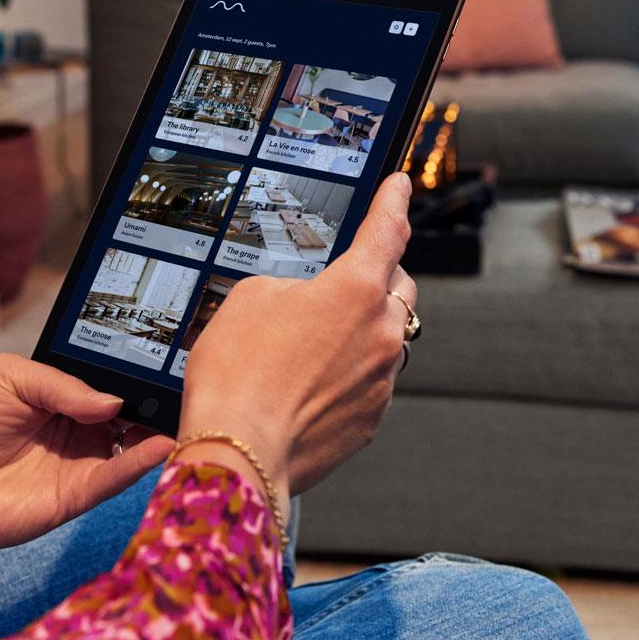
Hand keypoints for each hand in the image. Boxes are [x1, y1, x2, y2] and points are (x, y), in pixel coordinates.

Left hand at [0, 356, 172, 566]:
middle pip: (132, 414)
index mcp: (67, 396)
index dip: (138, 375)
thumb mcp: (8, 377)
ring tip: (185, 414)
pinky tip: (159, 446)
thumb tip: (113, 400)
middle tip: (185, 389)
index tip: (167, 364)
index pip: (113, 383)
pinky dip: (140, 464)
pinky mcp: (76, 496)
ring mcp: (81, 463)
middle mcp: (81, 429)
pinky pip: (114, 478)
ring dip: (159, 432)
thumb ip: (61, 382)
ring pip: (132, 446)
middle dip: (157, 402)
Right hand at [176, 171, 416, 503]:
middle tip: (342, 280)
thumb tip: (306, 301)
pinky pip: (371, 382)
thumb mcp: (250, 298)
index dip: (394, 201)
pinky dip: (349, 375)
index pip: (387, 229)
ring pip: (385, 338)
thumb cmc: (237, 375)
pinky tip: (308, 384)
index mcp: (354, 288)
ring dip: (360, 332)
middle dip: (378, 276)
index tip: (401, 186)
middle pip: (397, 287)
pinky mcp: (371, 419)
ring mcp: (381, 380)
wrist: (238, 452)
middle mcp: (379, 332)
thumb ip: (292, 285)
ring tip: (309, 346)